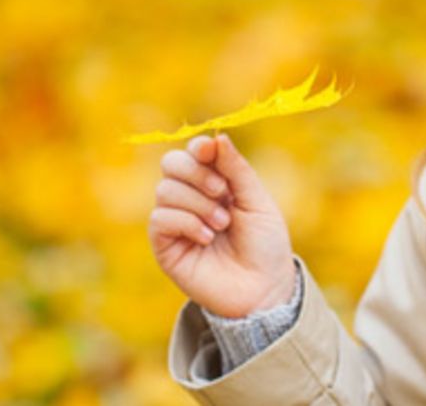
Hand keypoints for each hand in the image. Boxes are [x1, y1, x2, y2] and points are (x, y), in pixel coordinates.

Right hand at [149, 133, 296, 317]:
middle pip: (171, 163)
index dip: (199, 147)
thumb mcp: (257, 201)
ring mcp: (176, 221)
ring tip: (222, 225)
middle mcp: (191, 198)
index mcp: (215, 182)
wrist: (263, 288)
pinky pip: (160, 218)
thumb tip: (218, 137)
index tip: (210, 151)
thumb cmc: (265, 245)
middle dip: (196, 173)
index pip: (193, 152)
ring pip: (165, 190)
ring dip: (198, 204)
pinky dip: (186, 222)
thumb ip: (236, 169)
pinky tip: (207, 237)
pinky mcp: (165, 246)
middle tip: (222, 192)